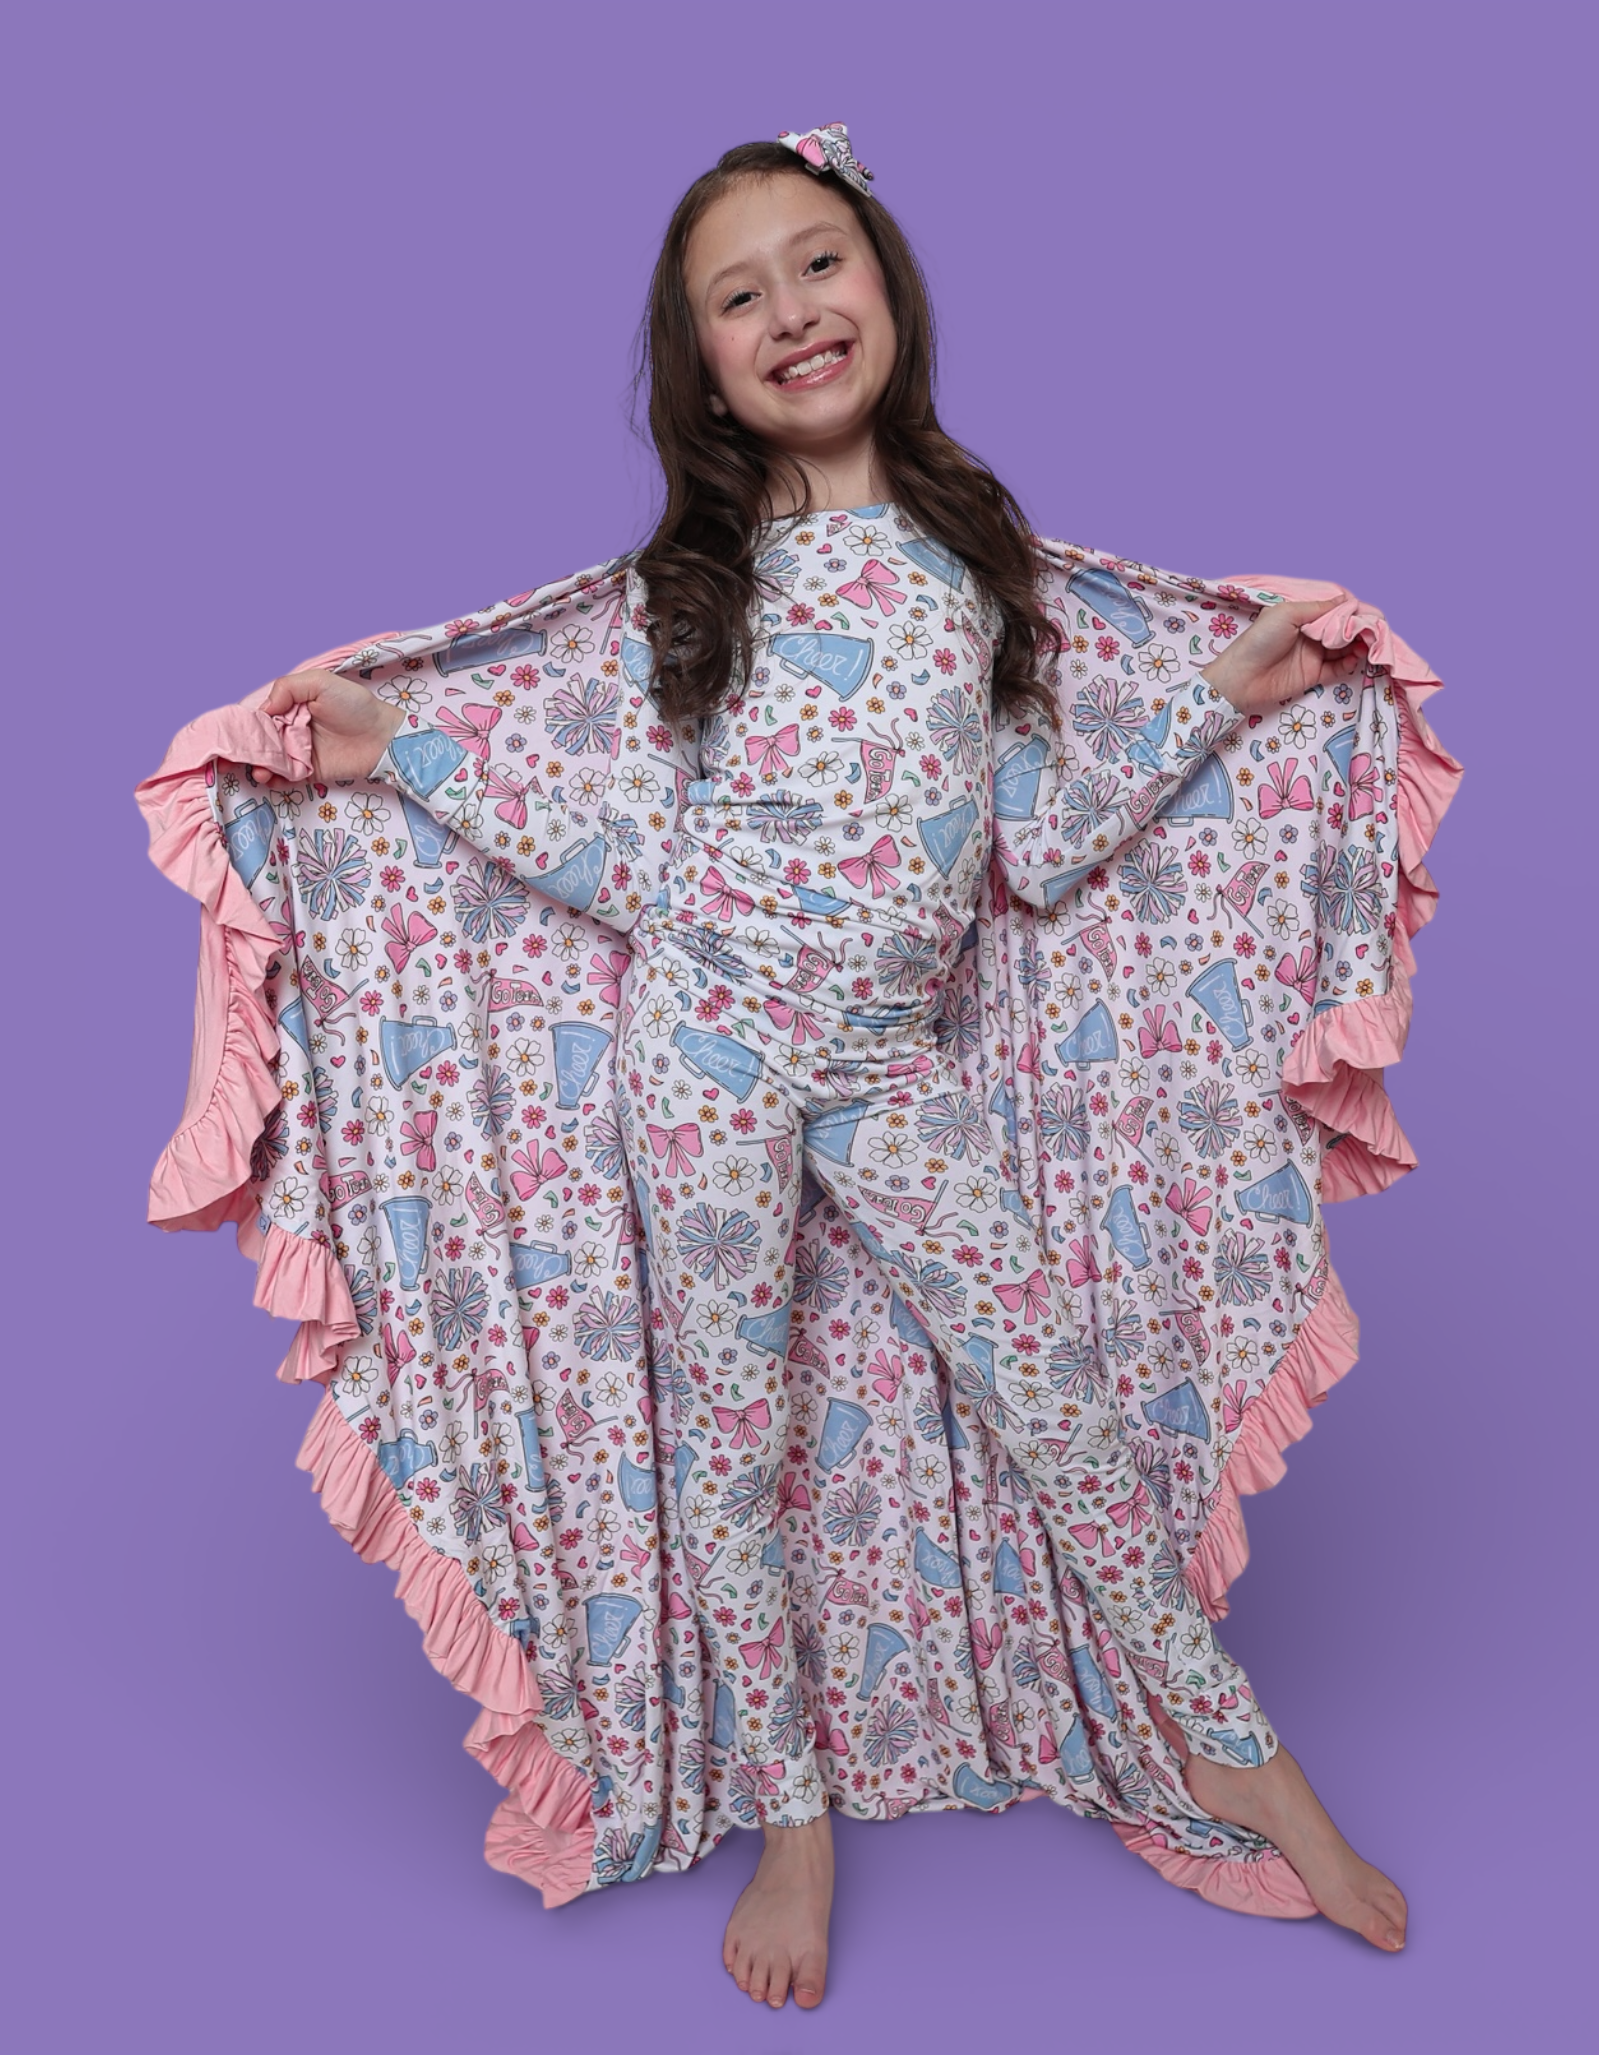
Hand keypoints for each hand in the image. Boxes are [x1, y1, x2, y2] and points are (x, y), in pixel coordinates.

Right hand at [248, 668, 405, 786]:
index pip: (259, 715)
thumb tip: (262, 709)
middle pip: (259, 740)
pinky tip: (270, 778)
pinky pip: (284, 778)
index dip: (244, 724)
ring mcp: (297, 752)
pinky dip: (274, 780)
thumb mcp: (320, 682)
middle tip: (236, 756)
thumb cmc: (354, 705)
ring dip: (258, 766)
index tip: (232, 733)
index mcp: (289, 706)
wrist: (382, 737)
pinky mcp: (307, 772)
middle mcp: (289, 729)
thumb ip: (287, 688)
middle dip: (246, 748)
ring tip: (260, 769)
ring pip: (269, 760)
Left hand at [1200, 593, 1364, 716]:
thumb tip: (1346, 601)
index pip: (1335, 611)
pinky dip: (1350, 662)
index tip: (1371, 612)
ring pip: (1344, 648)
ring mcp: (1313, 655)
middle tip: (1375, 629)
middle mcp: (1310, 634)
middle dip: (1360, 628)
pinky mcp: (1314, 675)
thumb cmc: (1259, 641)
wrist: (1241, 679)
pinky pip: (1338, 668)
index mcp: (1303, 616)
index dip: (1353, 611)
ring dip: (1359, 645)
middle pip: (1343, 630)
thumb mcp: (1287, 614)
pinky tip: (1357, 657)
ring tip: (1371, 642)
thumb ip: (1318, 608)